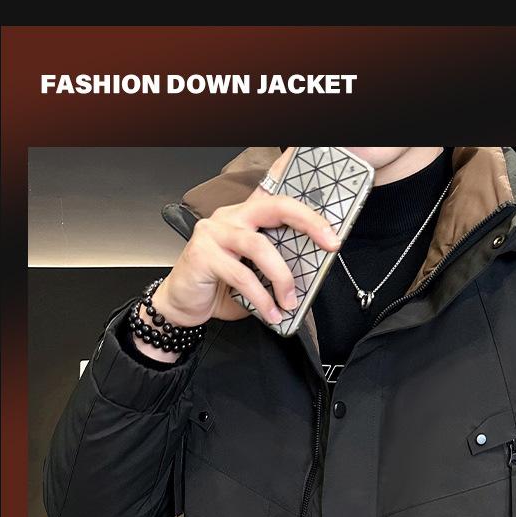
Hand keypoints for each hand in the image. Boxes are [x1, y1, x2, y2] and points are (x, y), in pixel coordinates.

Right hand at [135, 147, 340, 359]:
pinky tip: (271, 314)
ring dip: (281, 276)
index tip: (333, 233)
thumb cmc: (219, 288)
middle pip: (274, 207)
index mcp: (245, 216)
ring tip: (290, 302)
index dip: (308, 213)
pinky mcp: (203, 254)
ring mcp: (214, 232)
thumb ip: (276, 269)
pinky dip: (261, 297)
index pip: (280, 202)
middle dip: (308, 223)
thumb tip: (308, 280)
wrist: (182, 306)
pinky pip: (241, 275)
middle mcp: (230, 217)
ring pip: (259, 246)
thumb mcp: (255, 277)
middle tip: (330, 245)